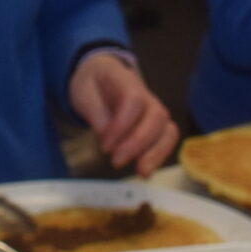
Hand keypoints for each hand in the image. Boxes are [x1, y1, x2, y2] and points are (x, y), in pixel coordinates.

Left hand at [68, 52, 178, 176]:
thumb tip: (105, 135)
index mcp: (125, 81)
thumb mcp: (82, 93)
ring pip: (168, 130)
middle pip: (156, 116)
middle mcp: (147, 95)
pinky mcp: (156, 127)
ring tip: (141, 172)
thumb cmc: (93, 86)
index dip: (122, 125)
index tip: (105, 146)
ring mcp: (154, 111)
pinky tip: (145, 171)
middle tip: (116, 162)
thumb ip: (94, 113)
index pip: (133, 100)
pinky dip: (159, 157)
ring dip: (156, 153)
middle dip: (138, 143)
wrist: (100, 79)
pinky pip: (167, 141)